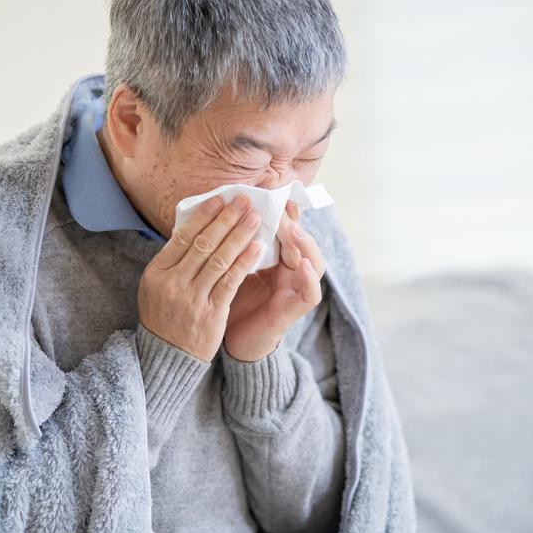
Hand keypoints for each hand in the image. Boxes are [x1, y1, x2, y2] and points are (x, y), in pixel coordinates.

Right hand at [137, 194, 261, 361]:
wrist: (167, 355)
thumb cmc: (164, 314)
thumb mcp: (155, 285)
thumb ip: (173, 259)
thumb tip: (193, 226)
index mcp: (157, 271)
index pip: (183, 236)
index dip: (204, 216)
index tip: (220, 199)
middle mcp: (173, 282)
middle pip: (203, 244)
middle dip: (226, 219)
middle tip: (244, 201)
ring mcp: (192, 298)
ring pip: (219, 259)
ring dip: (239, 236)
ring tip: (255, 219)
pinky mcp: (211, 312)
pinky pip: (230, 282)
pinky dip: (244, 262)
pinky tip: (256, 247)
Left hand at [224, 201, 325, 361]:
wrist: (231, 341)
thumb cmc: (230, 301)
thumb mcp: (231, 267)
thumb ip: (234, 243)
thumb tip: (219, 209)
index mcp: (276, 259)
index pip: (286, 229)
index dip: (283, 211)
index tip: (272, 191)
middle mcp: (291, 271)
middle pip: (301, 241)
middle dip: (292, 222)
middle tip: (280, 204)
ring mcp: (296, 290)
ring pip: (313, 262)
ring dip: (305, 244)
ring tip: (293, 230)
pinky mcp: (294, 310)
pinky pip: (310, 293)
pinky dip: (309, 278)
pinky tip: (301, 264)